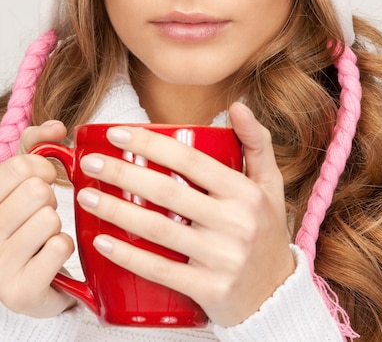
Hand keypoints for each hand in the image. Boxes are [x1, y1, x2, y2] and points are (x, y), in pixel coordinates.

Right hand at [0, 121, 75, 316]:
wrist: (31, 282)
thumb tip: (57, 127)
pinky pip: (59, 247)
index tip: (43, 180)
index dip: (42, 168)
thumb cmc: (26, 222)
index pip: (18, 167)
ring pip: (49, 218)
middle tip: (42, 213)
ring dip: (56, 225)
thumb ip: (36, 145)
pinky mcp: (19, 292)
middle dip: (49, 198)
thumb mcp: (23, 180)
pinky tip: (49, 257)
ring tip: (43, 237)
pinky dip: (64, 247)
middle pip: (36, 191)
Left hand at [77, 103, 294, 325]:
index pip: (190, 160)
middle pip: (167, 191)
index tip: (115, 133)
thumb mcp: (270, 184)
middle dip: (122, 172)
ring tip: (86, 196)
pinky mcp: (209, 289)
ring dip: (116, 210)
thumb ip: (257, 142)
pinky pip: (161, 271)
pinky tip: (102, 241)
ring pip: (158, 230)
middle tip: (90, 162)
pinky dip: (128, 255)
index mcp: (246, 193)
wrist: (277, 294)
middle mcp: (237, 223)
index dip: (150, 143)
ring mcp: (222, 258)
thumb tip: (239, 105)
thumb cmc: (266, 230)